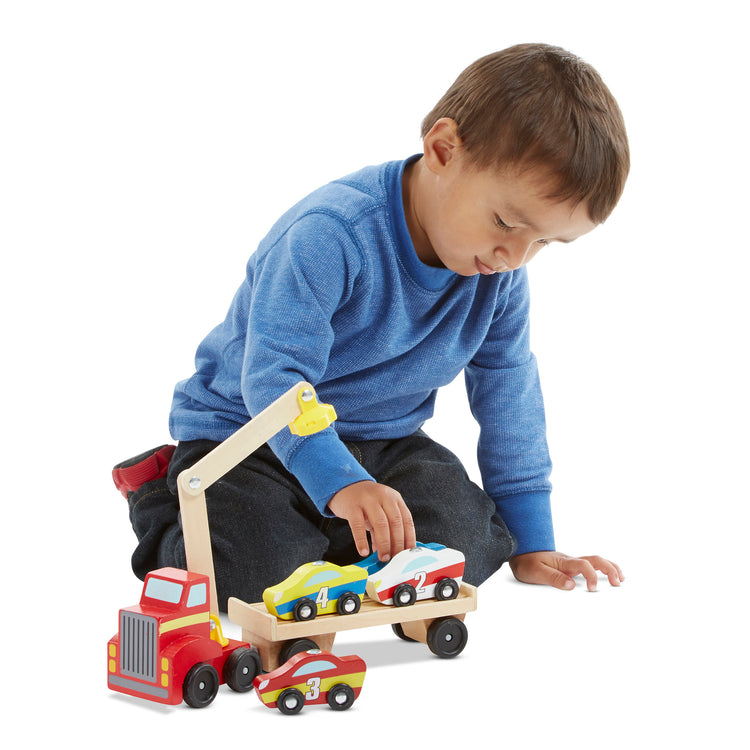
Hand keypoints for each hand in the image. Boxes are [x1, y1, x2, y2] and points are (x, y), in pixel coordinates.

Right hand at [328, 481, 415, 561]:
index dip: (409, 538)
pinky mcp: (352, 506)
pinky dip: (362, 541)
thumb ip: (386, 531)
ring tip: (383, 557)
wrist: (345, 486)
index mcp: (394, 498)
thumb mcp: (380, 512)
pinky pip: (358, 525)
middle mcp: (383, 497)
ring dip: (384, 544)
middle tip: (394, 558)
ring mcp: (368, 500)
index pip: (407, 519)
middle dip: (397, 543)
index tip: (407, 553)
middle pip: (395, 522)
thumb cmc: (365, 502)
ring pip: (380, 523)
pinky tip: (364, 551)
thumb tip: (390, 553)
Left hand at [509, 550, 623, 591]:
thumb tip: (571, 585)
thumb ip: (553, 578)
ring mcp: (570, 562)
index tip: (593, 590)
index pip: (584, 566)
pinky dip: (601, 568)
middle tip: (618, 582)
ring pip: (594, 560)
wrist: (519, 551)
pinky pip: (589, 564)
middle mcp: (570, 561)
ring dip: (609, 567)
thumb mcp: (536, 572)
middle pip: (595, 560)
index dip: (591, 577)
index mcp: (564, 562)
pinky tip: (605, 574)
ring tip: (620, 578)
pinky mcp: (568, 566)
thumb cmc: (526, 562)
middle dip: (610, 569)